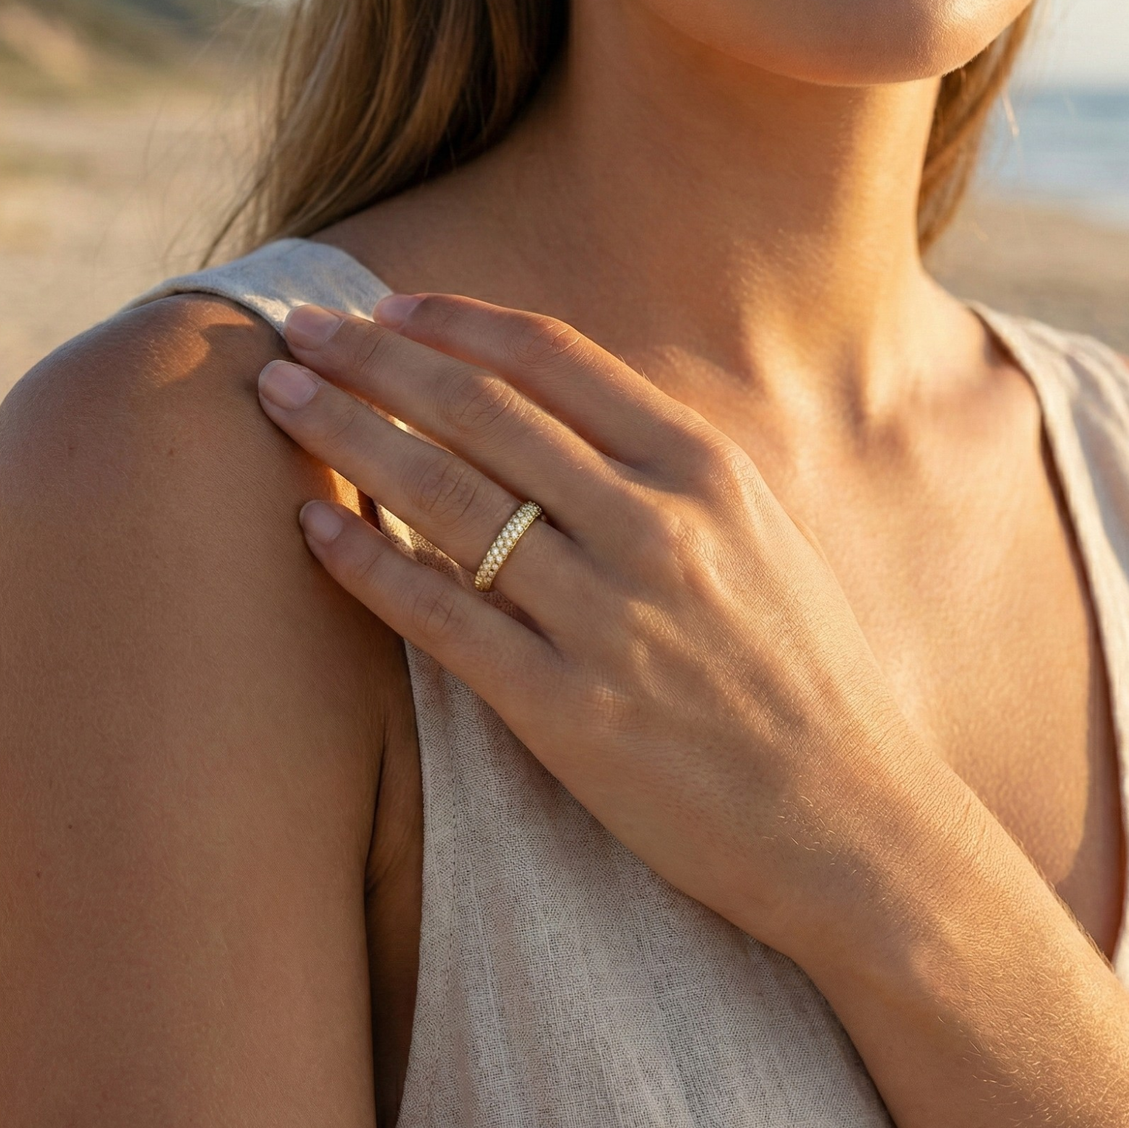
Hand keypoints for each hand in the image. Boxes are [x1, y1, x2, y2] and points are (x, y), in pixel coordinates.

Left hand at [258, 294, 965, 962]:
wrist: (850, 823)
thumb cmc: (802, 675)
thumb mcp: (759, 535)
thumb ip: (662, 468)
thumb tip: (552, 412)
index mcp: (705, 468)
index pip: (553, 357)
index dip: (454, 320)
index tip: (386, 303)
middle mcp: (653, 524)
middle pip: (480, 408)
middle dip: (373, 356)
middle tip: (298, 328)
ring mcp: (606, 616)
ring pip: (444, 495)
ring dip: (346, 433)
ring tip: (277, 397)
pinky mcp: (564, 708)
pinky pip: (439, 614)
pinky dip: (365, 562)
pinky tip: (309, 527)